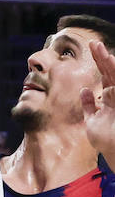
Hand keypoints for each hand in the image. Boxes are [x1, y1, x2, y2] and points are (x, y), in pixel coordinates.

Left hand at [82, 41, 114, 162]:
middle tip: (94, 43)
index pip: (106, 76)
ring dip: (108, 61)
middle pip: (110, 72)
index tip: (92, 48)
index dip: (100, 61)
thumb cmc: (106, 142)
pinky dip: (114, 70)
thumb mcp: (93, 121)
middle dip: (102, 57)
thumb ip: (89, 106)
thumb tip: (84, 90)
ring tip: (99, 48)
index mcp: (111, 99)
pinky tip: (110, 60)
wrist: (114, 153)